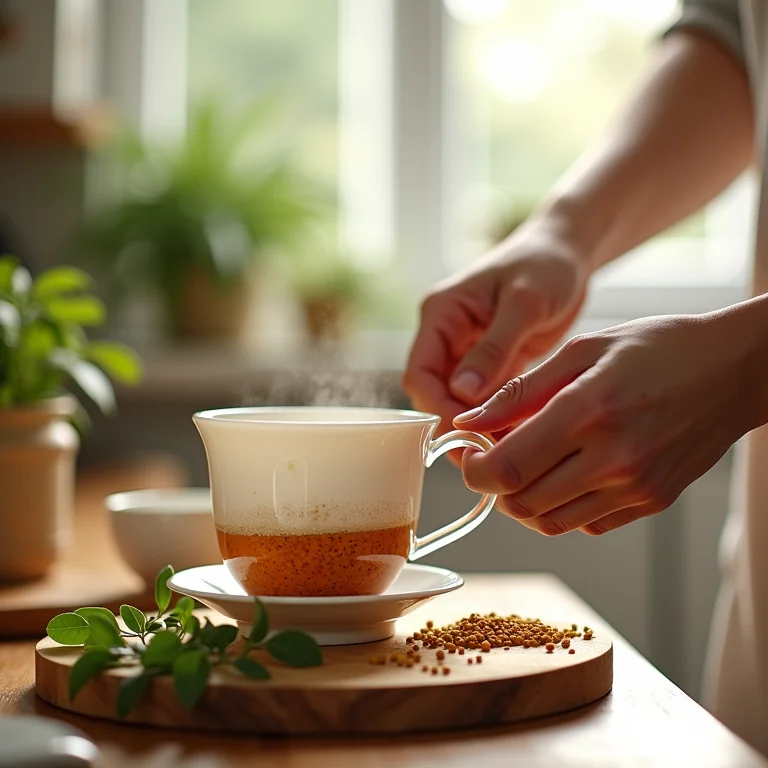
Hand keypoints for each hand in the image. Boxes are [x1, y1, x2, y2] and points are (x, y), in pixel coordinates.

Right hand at [403, 218, 589, 435]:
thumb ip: (494, 348)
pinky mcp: (492, 361)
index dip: (436, 406)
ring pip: (459, 400)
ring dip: (477, 424)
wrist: (568, 249)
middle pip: (434, 392)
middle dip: (455, 422)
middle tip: (485, 452)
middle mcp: (447, 334)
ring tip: (504, 449)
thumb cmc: (546, 264)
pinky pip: (485, 397)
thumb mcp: (524, 302)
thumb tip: (463, 393)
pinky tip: (517, 434)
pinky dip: (497, 416)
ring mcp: (468, 350)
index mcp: (441, 313)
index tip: (465, 431)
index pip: (419, 372)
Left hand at [453, 308, 762, 534]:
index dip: (473, 469)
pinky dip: (562, 506)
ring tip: (530, 462)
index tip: (467, 454)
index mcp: (590, 410)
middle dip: (494, 485)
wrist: (733, 370)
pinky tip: (568, 472)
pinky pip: (586, 524)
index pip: (508, 467)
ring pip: (550, 522)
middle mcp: (615, 458)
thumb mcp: (581, 350)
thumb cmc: (655, 349)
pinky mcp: (652, 502)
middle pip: (521, 503)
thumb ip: (519, 391)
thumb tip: (469, 423)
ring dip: (524, 499)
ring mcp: (636, 487)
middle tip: (495, 455)